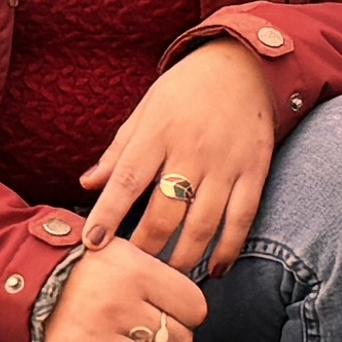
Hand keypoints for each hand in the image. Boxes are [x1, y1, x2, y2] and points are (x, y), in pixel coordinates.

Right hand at [41, 237, 209, 341]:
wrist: (33, 277)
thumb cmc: (92, 267)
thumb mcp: (128, 254)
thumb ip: (162, 278)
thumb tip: (196, 313)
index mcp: (135, 272)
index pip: (195, 308)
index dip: (191, 314)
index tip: (178, 312)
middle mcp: (117, 304)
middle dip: (175, 339)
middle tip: (158, 331)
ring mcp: (96, 335)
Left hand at [86, 42, 280, 274]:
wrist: (243, 65)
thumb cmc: (185, 90)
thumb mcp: (146, 110)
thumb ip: (119, 151)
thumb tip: (87, 184)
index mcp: (158, 132)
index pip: (127, 180)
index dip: (108, 214)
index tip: (92, 244)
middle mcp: (192, 150)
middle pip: (165, 211)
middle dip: (146, 248)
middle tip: (132, 270)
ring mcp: (226, 164)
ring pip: (203, 224)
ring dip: (184, 257)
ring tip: (168, 276)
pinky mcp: (254, 171)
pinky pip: (242, 220)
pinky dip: (228, 250)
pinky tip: (214, 269)